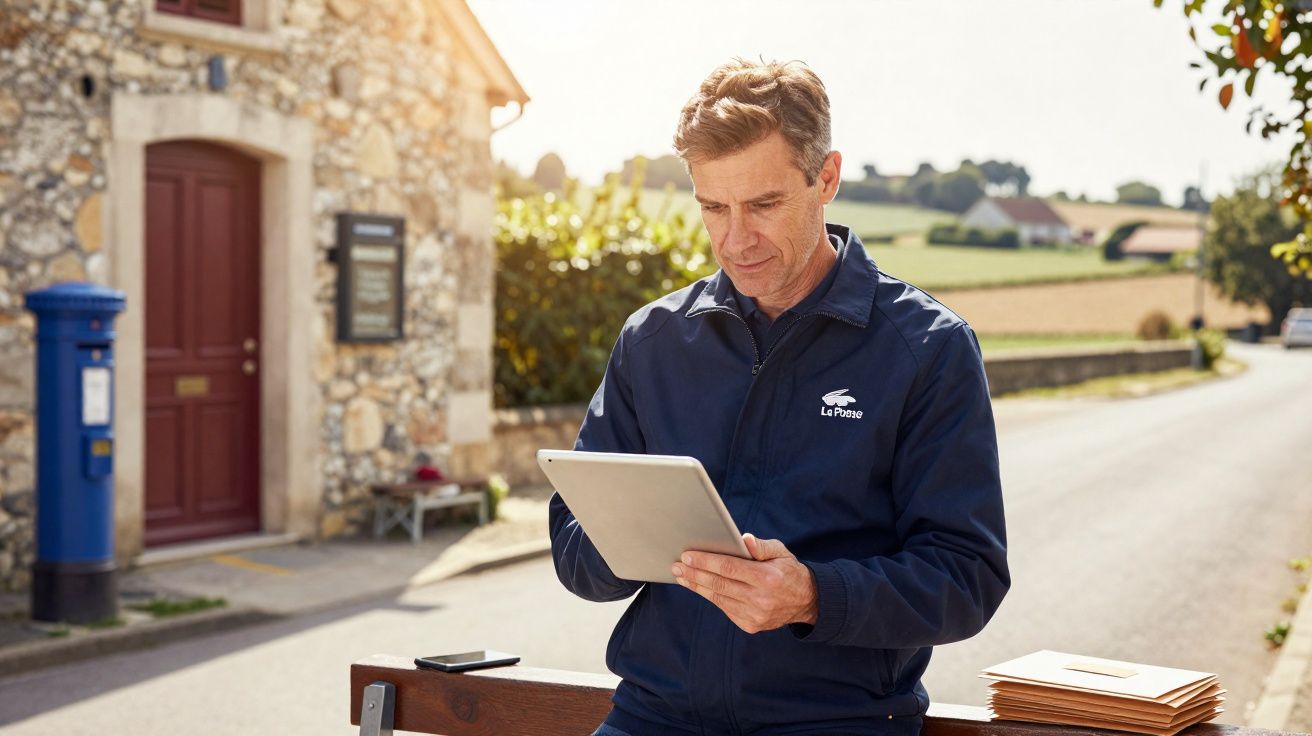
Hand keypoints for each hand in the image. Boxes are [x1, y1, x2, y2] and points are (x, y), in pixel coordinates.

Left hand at [671, 533, 817, 633]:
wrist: (806, 601)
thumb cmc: (788, 570)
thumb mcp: (780, 552)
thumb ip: (761, 546)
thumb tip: (743, 538)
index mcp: (768, 578)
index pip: (730, 568)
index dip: (706, 561)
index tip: (687, 555)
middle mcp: (760, 598)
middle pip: (719, 584)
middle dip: (695, 574)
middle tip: (677, 565)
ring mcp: (755, 614)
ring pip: (718, 598)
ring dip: (697, 586)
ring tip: (682, 575)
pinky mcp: (750, 624)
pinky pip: (724, 608)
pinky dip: (710, 596)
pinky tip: (698, 586)